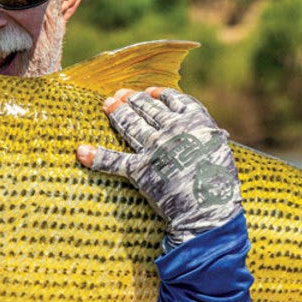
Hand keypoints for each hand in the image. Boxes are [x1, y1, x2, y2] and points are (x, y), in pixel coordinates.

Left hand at [77, 87, 239, 248]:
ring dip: (117, 112)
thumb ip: (206, 137)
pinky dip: (96, 156)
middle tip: (118, 94)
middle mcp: (172, 130)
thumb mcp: (219, 150)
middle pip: (148, 109)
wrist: (210, 210)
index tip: (148, 91)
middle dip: (132, 99)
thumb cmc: (220, 183)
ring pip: (131, 124)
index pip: (173, 100)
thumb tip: (205, 132)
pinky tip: (81, 151)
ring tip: (107, 104)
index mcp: (195, 121)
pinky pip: (114, 161)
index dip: (158, 94)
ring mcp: (154, 148)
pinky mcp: (140, 170)